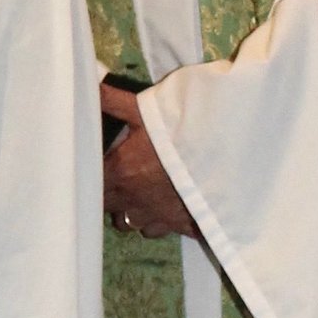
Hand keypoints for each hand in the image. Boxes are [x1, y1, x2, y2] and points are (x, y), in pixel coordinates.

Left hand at [101, 83, 199, 240]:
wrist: (228, 151)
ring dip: (134, 211)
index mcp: (120, 174)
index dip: (91, 181)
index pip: (90, 188)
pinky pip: (165, 231)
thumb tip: (88, 86)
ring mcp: (158, 218)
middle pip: (110, 210)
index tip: (98, 170)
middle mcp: (134, 202)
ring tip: (144, 193)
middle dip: (112, 197)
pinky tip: (172, 206)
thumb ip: (112, 101)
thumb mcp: (145, 109)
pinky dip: (164, 221)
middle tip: (122, 178)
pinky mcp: (183, 226)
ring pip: (134, 224)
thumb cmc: (181, 128)